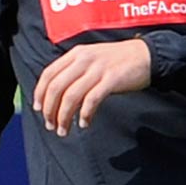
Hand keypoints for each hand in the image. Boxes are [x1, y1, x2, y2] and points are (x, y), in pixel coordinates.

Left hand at [32, 38, 151, 135]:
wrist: (147, 55)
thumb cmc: (118, 61)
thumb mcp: (91, 58)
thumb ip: (74, 72)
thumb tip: (56, 96)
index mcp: (76, 54)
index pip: (49, 74)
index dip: (40, 93)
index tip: (38, 109)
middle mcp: (84, 59)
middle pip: (57, 87)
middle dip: (50, 110)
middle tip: (50, 125)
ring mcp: (98, 69)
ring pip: (71, 96)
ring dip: (64, 117)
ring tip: (64, 130)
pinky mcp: (112, 79)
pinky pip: (91, 100)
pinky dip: (84, 115)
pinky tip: (84, 124)